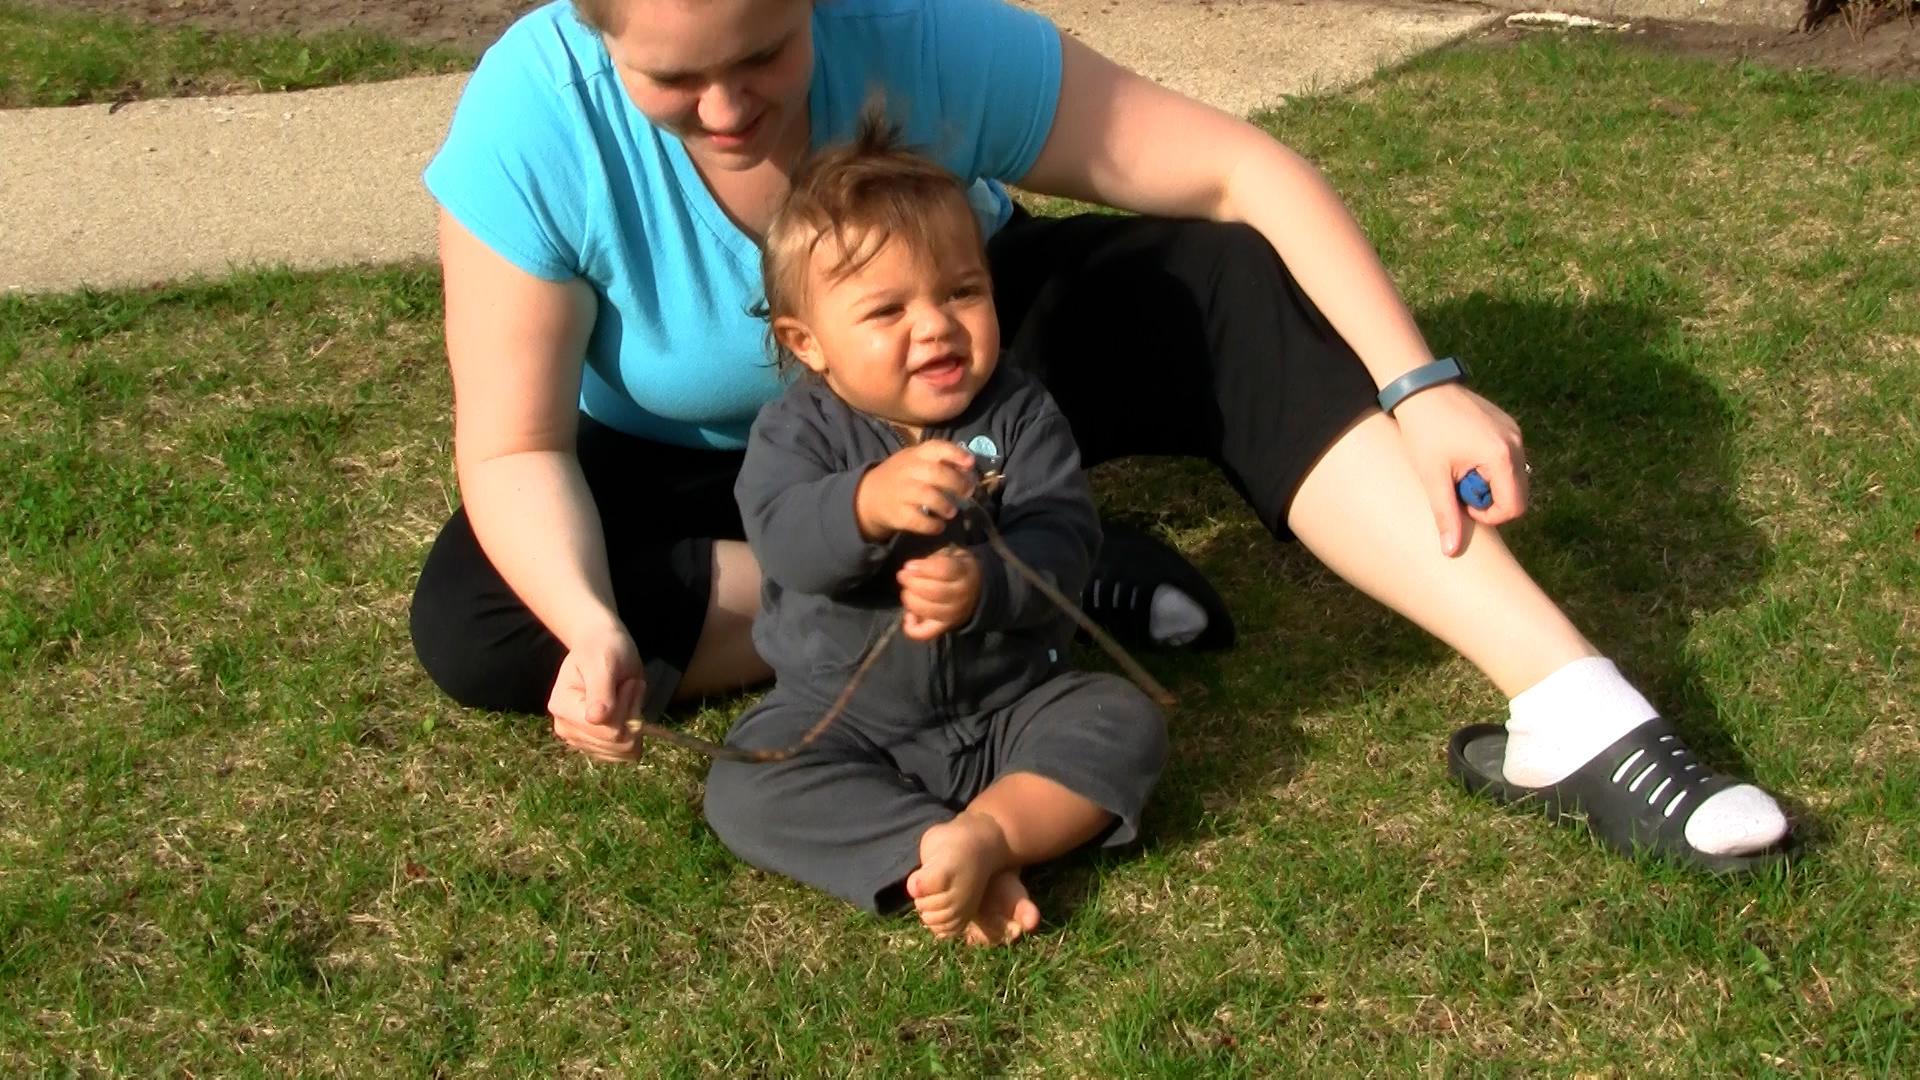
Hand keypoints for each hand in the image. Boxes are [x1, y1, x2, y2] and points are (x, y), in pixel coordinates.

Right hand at [546, 620, 645, 761]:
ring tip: (627, 696)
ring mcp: (580, 739)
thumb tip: (595, 719)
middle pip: (617, 742)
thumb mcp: (604, 662)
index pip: (607, 730)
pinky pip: (624, 754)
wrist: (602, 647)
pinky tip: (628, 710)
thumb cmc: (603, 648)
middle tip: (630, 687)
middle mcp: (566, 728)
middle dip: (633, 714)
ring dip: (635, 722)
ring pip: (624, 752)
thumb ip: (600, 690)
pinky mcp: (594, 745)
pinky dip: (635, 733)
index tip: (628, 683)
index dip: (628, 709)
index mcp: (563, 707)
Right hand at [855, 440, 978, 540]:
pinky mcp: (897, 514)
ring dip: (945, 505)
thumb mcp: (916, 460)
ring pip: (927, 496)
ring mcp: (901, 492)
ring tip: (951, 512)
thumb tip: (970, 468)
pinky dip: (932, 525)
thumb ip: (941, 461)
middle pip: (936, 473)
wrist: (869, 495)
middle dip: (957, 483)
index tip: (970, 463)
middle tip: (967, 493)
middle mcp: (908, 471)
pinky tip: (939, 526)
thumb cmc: (903, 477)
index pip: (936, 448)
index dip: (955, 454)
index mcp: (916, 455)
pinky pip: (918, 520)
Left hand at [897, 547, 981, 640]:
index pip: (943, 570)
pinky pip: (926, 633)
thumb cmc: (956, 569)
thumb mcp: (950, 555)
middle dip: (912, 583)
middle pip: (934, 591)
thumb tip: (910, 569)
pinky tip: (909, 616)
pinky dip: (912, 628)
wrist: (976, 591)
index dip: (922, 568)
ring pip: (929, 611)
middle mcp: (962, 596)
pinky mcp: (945, 627)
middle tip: (903, 576)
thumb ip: (932, 560)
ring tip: (907, 592)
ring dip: (911, 601)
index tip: (909, 565)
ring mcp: (954, 614)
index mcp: (964, 572)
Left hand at [1390, 382, 1528, 555]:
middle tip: (1457, 486)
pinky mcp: (1508, 425)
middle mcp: (1516, 443)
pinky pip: (1509, 459)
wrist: (1420, 388)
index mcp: (1501, 457)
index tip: (1461, 503)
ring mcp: (1514, 432)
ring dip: (1489, 483)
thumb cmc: (1423, 431)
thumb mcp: (1432, 477)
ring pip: (1514, 477)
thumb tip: (1451, 552)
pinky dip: (1491, 467)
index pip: (1513, 507)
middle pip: (1518, 494)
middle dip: (1489, 499)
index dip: (1488, 515)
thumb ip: (1446, 515)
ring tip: (1459, 470)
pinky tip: (1464, 456)